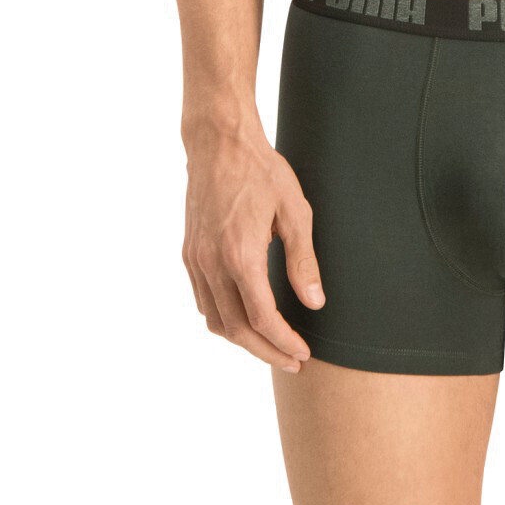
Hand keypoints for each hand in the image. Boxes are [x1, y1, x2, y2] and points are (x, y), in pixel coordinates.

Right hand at [182, 117, 324, 371]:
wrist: (218, 143)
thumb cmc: (261, 171)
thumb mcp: (294, 211)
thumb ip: (303, 260)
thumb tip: (315, 303)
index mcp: (241, 256)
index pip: (262, 318)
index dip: (284, 342)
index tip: (303, 352)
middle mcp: (212, 264)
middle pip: (237, 329)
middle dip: (266, 351)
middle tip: (292, 361)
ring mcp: (196, 260)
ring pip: (215, 320)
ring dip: (243, 341)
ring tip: (270, 346)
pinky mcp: (189, 254)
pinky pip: (203, 301)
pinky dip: (223, 319)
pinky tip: (243, 318)